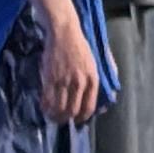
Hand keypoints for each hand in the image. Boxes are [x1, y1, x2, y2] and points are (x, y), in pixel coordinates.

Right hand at [39, 7, 99, 125]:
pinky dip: (45, 105)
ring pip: (59, 106)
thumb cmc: (80, 46)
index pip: (89, 107)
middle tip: (61, 120)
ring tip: (52, 116)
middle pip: (73, 110)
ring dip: (55, 115)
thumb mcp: (96, 62)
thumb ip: (101, 79)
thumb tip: (109, 94)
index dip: (82, 117)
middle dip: (66, 118)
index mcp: (92, 80)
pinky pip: (47, 97)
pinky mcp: (50, 77)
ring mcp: (64, 80)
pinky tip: (44, 107)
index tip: (77, 120)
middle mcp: (79, 82)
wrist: (64, 32)